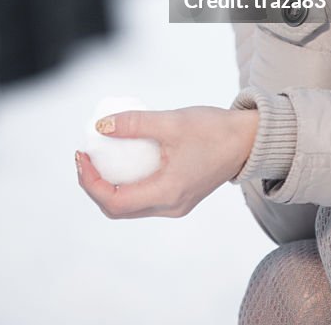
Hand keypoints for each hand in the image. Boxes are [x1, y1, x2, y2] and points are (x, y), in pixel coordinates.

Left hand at [75, 105, 258, 218]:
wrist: (249, 140)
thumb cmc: (214, 130)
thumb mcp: (172, 122)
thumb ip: (135, 124)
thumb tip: (101, 126)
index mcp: (168, 193)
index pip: (115, 202)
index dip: (91, 182)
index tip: (82, 156)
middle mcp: (170, 206)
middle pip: (119, 209)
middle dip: (95, 185)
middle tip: (86, 156)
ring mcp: (176, 204)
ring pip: (131, 206)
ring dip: (110, 186)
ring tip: (100, 157)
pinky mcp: (181, 195)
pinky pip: (145, 197)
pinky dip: (128, 182)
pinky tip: (124, 159)